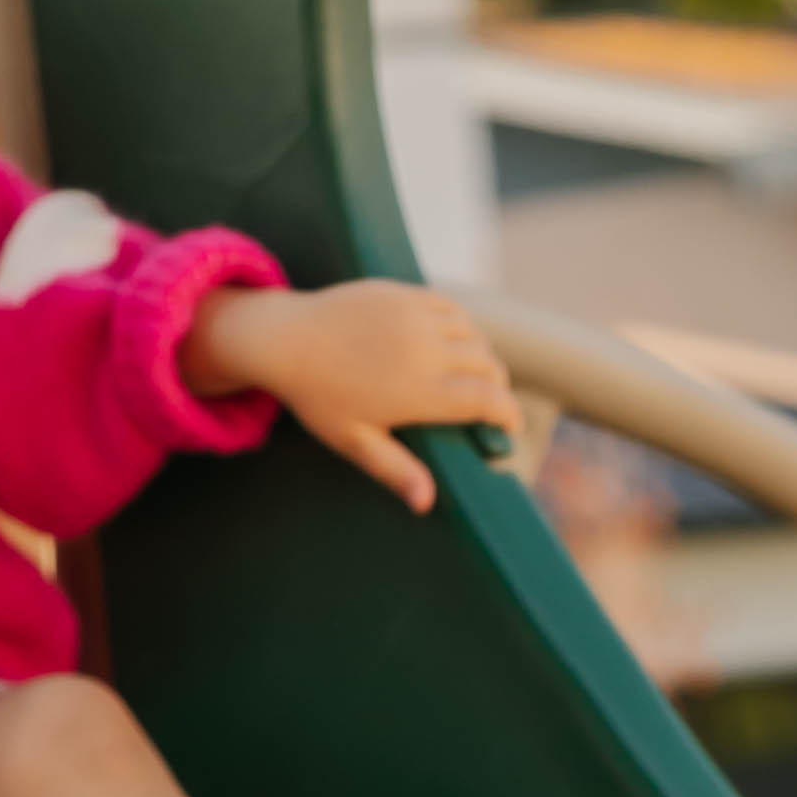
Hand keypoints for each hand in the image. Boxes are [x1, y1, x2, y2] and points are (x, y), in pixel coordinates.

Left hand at [185, 278, 520, 513]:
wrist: (287, 338)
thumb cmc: (320, 398)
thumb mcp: (355, 441)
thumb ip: (395, 469)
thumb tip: (426, 503)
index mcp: (420, 391)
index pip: (487, 399)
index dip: (508, 414)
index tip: (510, 428)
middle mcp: (426, 350)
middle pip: (488, 365)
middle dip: (498, 387)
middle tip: (492, 404)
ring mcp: (416, 317)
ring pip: (474, 333)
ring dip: (483, 355)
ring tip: (476, 374)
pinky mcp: (405, 294)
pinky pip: (451, 307)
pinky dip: (463, 326)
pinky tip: (456, 341)